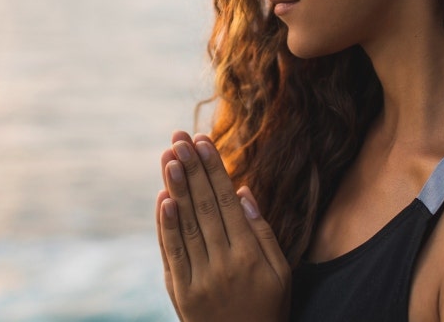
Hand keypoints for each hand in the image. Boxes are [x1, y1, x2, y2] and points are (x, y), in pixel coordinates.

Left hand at [155, 131, 290, 321]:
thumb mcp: (280, 272)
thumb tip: (244, 191)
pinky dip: (166, 225)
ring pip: (186, 225)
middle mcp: (224, 264)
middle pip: (205, 207)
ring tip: (169, 157)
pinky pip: (171, 253)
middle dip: (191, 169)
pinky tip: (163, 199)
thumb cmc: (268, 309)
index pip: (228, 202)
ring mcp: (200, 278)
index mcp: (250, 255)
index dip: (214, 170)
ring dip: (176, 188)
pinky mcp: (181, 292)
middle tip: (180, 138)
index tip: (203, 141)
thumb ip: (262, 231)